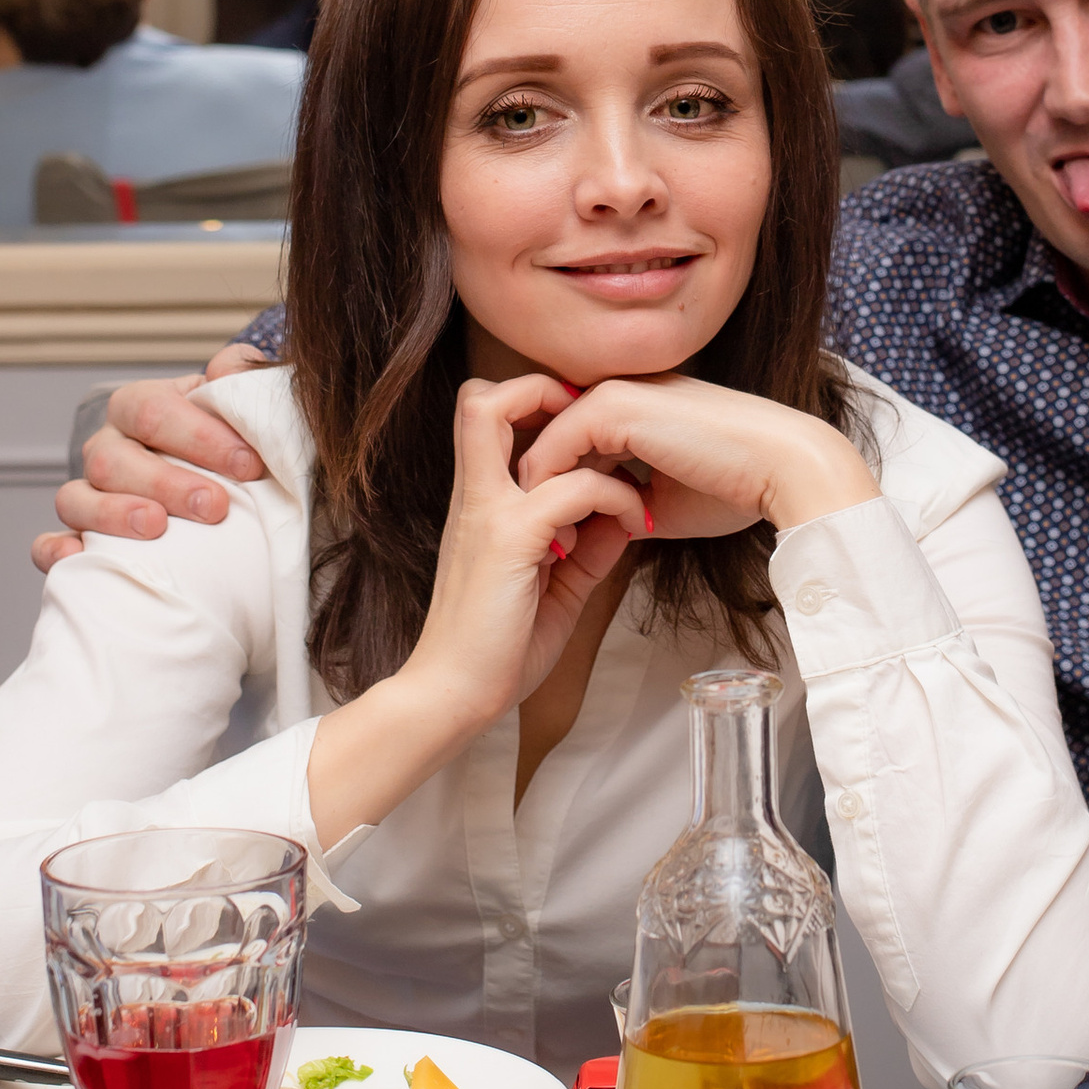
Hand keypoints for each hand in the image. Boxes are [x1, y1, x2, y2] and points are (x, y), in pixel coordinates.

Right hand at [32, 356, 271, 570]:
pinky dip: (56, 551)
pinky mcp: (78, 537)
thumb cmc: (226, 445)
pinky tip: (78, 555)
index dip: (199, 436)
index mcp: (139, 407)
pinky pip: (47, 544)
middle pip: (113, 460)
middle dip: (166, 483)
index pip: (153, 411)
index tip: (248, 464)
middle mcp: (107, 447)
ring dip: (114, 514)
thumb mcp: (234, 406)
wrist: (215, 486)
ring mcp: (87, 493)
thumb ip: (238, 381)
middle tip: (215, 506)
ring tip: (157, 527)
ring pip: (76, 499)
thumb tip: (226, 368)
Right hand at [295, 378, 650, 842]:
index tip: (588, 437)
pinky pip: (570, 488)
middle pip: (482, 397)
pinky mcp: (507, 539)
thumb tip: (622, 519)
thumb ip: (586, 549)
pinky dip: (612, 494)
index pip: (487, 415)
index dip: (535, 403)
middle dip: (542, 390)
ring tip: (626, 479)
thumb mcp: (555, 590)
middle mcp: (477, 497)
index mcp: (481, 504)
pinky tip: (634, 525)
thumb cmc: (498, 651)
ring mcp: (488, 513)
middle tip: (598, 432)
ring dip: (581, 436)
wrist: (453, 698)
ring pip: (507, 416)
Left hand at [514, 374, 877, 541]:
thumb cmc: (735, 484)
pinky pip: (549, 453)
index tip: (562, 542)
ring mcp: (609, 395)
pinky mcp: (610, 409)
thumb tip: (600, 526)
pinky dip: (548, 495)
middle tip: (548, 549)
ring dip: (539, 500)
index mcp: (629, 408)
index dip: (556, 493)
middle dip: (539, 498)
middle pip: (546, 444)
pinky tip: (565, 534)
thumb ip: (627, 501)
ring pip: (540, 448)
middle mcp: (613, 393)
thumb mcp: (666, 498)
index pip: (568, 446)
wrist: (780, 465)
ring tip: (554, 548)